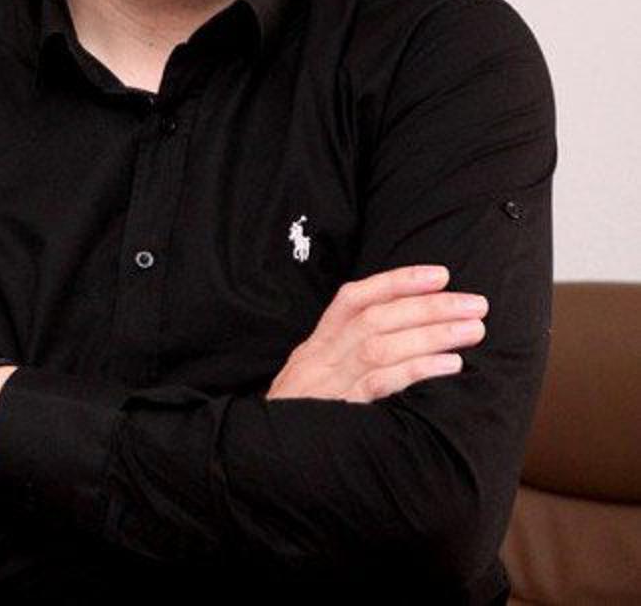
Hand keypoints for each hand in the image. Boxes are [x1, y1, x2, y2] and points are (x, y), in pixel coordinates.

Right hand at [267, 264, 487, 402]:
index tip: (439, 275)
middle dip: (428, 306)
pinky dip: (416, 370)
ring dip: (431, 334)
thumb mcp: (311, 383)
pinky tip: (450, 365)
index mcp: (315, 348)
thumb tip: (400, 343)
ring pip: (380, 346)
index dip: (395, 282)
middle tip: (475, 304)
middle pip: (374, 319)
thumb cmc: (298, 423)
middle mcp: (319, 359)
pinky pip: (379, 384)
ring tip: (473, 330)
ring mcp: (326, 384)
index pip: (352, 300)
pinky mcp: (337, 411)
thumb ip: (343, 363)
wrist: (258, 459)